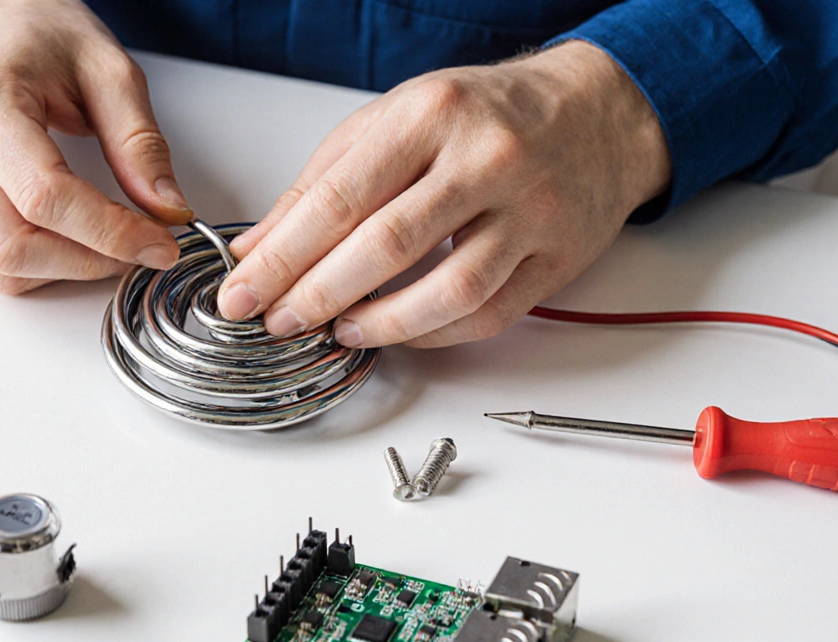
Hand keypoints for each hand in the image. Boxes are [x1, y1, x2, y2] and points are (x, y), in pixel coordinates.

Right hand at [0, 0, 191, 293]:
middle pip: (16, 247)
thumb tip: (167, 210)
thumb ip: (139, 142)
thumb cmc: (25, 34)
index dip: (113, 234)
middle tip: (139, 249)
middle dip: (91, 262)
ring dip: (64, 269)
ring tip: (103, 241)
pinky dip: (31, 265)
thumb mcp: (103, 68)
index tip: (161, 244)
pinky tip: (59, 233)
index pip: (47, 198)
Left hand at [216, 41, 670, 346]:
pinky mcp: (559, 255)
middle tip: (279, 323)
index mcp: (431, 115)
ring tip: (340, 332)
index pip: (339, 198)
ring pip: (449, 290)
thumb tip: (258, 249)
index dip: (282, 257)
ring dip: (382, 325)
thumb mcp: (392, 122)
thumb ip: (321, 183)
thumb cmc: (483, 115)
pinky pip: (490, 314)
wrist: (596, 111)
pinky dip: (435, 334)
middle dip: (318, 295)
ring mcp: (531, 210)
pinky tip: (398, 333)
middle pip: (387, 246)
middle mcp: (486, 158)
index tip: (241, 294)